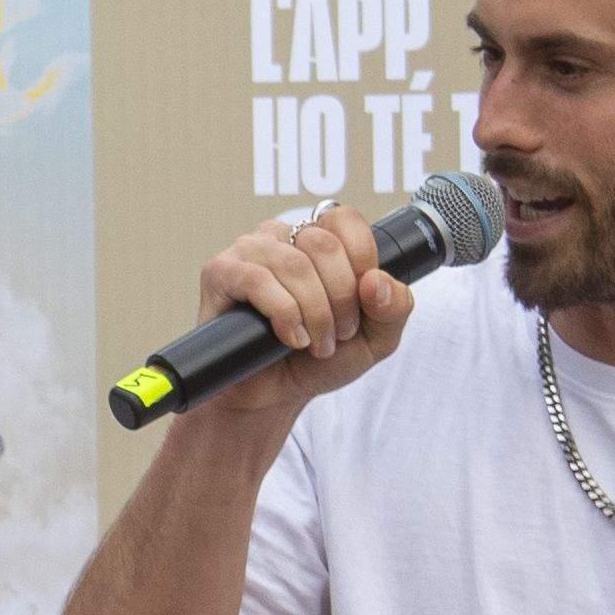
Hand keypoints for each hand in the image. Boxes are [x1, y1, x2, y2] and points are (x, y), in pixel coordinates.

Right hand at [193, 205, 413, 422]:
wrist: (274, 395)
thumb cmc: (320, 359)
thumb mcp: (376, 339)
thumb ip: (394, 308)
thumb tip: (377, 282)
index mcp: (319, 238)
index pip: (345, 219)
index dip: (362, 260)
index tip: (362, 303)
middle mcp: (283, 236)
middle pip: (324, 245)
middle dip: (341, 299)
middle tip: (338, 334)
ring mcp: (249, 250)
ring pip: (294, 264)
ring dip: (315, 314)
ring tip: (315, 344)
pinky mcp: (220, 272)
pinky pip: (258, 280)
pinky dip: (284, 315)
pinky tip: (289, 338)